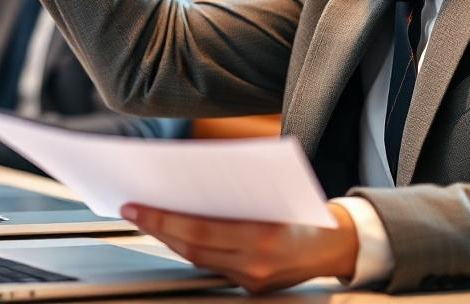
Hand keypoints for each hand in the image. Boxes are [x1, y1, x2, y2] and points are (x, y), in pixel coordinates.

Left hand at [120, 203, 358, 293]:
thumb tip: (194, 180)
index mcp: (263, 236)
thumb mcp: (275, 192)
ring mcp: (252, 280)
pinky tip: (175, 232)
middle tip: (132, 209)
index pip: (200, 230)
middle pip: (193, 248)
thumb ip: (240, 192)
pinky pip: (212, 266)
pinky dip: (190, 248)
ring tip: (148, 217)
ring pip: (197, 259)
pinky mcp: (251, 288)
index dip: (164, 219)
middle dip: (158, 227)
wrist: (337, 246)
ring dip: (169, 238)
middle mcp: (255, 264)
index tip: (137, 205)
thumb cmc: (306, 211)